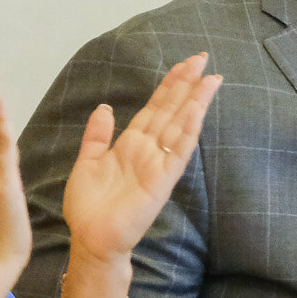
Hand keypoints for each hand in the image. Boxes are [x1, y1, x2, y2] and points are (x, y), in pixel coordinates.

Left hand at [62, 53, 220, 263]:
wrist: (90, 239)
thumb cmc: (88, 207)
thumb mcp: (87, 162)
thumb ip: (97, 135)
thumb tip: (104, 107)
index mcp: (131, 144)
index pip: (155, 108)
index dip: (169, 85)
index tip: (184, 64)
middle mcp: (148, 150)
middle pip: (171, 110)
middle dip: (187, 84)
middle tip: (202, 57)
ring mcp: (158, 164)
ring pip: (180, 125)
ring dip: (195, 101)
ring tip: (210, 78)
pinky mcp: (161, 181)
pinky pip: (178, 151)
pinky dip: (188, 130)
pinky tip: (197, 110)